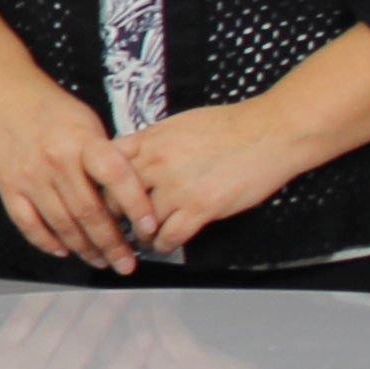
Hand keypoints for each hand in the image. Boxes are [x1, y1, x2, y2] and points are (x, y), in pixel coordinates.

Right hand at [0, 66, 143, 273]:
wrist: (2, 94)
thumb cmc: (51, 108)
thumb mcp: (88, 122)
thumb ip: (106, 156)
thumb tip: (127, 196)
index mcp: (83, 141)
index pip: (116, 177)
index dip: (135, 205)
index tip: (150, 228)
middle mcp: (57, 160)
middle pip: (90, 212)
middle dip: (112, 243)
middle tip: (127, 262)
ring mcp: (30, 176)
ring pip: (62, 224)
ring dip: (85, 248)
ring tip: (101, 261)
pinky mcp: (8, 186)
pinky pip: (29, 224)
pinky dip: (47, 242)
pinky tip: (63, 250)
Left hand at [92, 101, 312, 256]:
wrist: (269, 132)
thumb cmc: (230, 125)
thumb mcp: (179, 124)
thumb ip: (152, 142)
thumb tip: (134, 157)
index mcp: (149, 140)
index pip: (105, 166)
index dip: (100, 185)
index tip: (100, 197)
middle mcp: (156, 164)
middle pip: (115, 198)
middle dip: (115, 216)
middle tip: (117, 226)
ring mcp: (176, 187)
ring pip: (140, 223)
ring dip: (140, 235)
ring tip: (142, 239)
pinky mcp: (200, 208)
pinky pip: (168, 236)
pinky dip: (163, 244)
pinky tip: (166, 243)